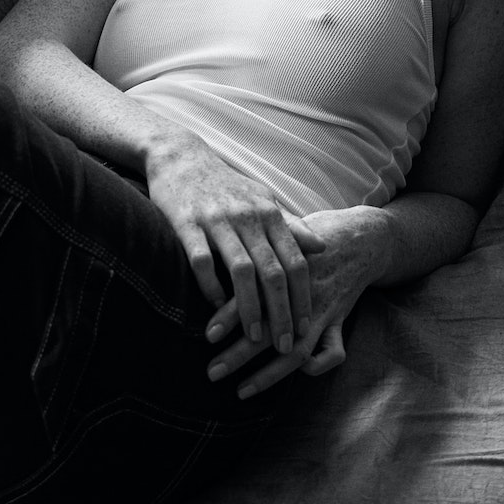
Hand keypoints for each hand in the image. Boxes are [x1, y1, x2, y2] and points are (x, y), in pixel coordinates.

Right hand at [145, 140, 324, 352]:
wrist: (180, 157)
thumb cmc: (226, 185)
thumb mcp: (263, 199)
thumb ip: (292, 225)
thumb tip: (324, 246)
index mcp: (269, 213)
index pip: (295, 260)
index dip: (303, 296)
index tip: (305, 327)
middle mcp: (247, 217)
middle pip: (273, 271)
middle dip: (282, 312)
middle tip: (284, 345)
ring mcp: (217, 220)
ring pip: (241, 271)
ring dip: (250, 308)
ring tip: (255, 337)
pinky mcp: (185, 223)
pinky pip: (201, 262)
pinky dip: (210, 288)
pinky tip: (214, 309)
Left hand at [204, 206, 390, 397]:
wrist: (361, 236)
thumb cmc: (310, 235)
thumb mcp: (281, 232)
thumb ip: (250, 247)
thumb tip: (205, 253)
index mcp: (284, 268)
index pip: (254, 295)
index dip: (230, 315)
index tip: (207, 335)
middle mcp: (303, 293)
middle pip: (270, 328)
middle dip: (239, 355)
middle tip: (211, 373)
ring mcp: (323, 309)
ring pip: (297, 349)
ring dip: (268, 374)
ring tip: (241, 391)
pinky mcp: (338, 319)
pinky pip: (334, 350)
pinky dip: (319, 365)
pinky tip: (299, 372)